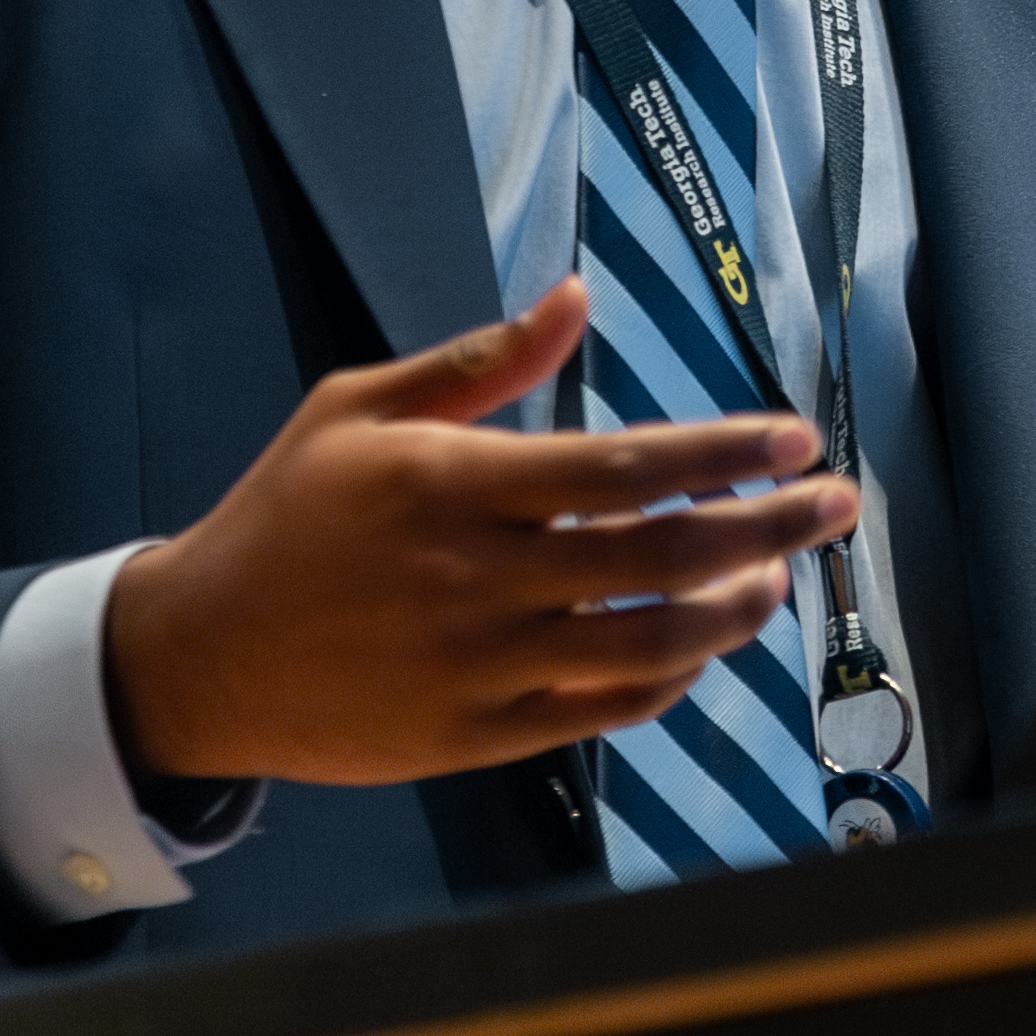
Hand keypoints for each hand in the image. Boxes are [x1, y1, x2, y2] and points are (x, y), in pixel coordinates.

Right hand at [104, 280, 857, 786]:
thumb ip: (478, 363)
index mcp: (454, 486)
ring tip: (777, 576)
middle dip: (770, 527)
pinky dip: (669, 679)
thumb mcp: (357, 411)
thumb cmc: (284, 516)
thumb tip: (575, 298)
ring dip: (735, 610)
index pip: (626, 467)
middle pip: (662, 556)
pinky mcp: (477, 736)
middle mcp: (479, 580)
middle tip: (837, 504)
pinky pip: (604, 710)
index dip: (725, 453)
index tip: (795, 439)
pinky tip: (699, 646)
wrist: (198, 656)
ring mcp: (481, 667)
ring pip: (650, 645)